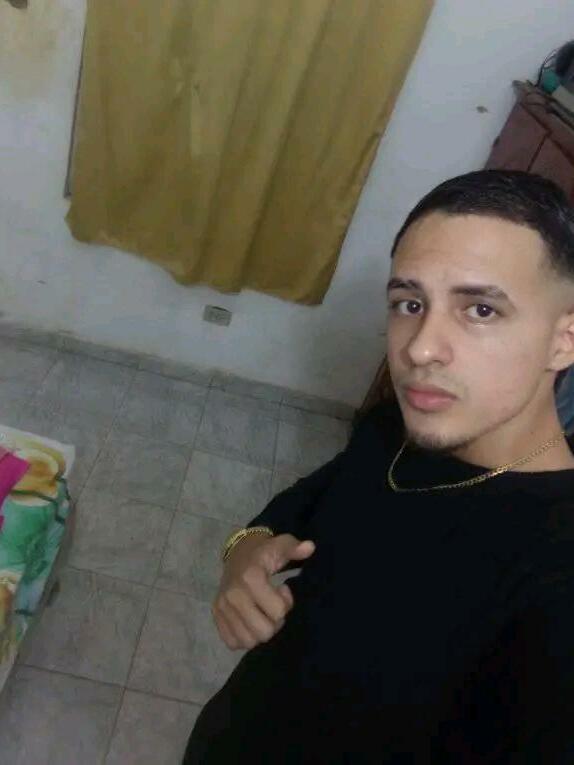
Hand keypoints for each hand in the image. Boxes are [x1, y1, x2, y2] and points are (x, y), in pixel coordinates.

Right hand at [212, 533, 314, 649]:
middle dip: (274, 623)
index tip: (282, 590)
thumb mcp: (279, 545)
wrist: (238, 553)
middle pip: (264, 632)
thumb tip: (310, 547)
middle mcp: (233, 594)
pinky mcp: (216, 616)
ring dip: (259, 632)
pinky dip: (244, 636)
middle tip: (273, 608)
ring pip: (248, 641)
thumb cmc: (263, 552)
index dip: (286, 603)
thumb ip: (294, 547)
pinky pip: (233, 642)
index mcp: (250, 577)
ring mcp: (222, 607)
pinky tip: (250, 620)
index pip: (278, 611)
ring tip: (262, 614)